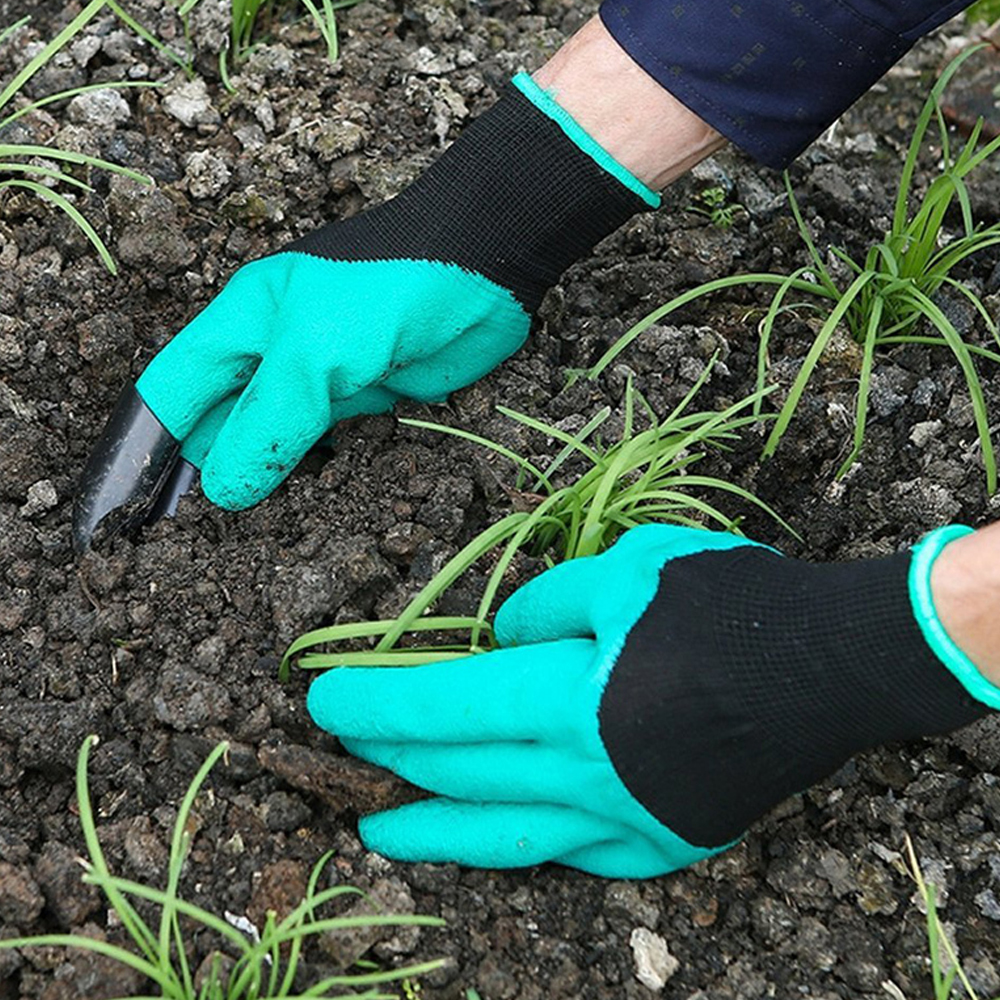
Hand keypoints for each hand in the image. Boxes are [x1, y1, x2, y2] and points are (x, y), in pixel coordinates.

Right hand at [72, 74, 656, 547]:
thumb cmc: (390, 290)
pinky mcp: (363, 400)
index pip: (172, 395)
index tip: (124, 512)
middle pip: (217, 424)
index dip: (143, 450)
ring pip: (269, 441)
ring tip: (230, 544)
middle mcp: (271, 353)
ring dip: (255, 482)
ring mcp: (318, 379)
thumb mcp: (315, 353)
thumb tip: (222, 491)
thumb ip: (268, 422)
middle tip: (180, 545)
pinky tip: (297, 510)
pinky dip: (308, 476)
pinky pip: (322, 445)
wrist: (487, 266)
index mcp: (240, 325)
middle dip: (201, 475)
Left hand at [308, 523, 992, 877]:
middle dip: (392, 754)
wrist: (833, 665)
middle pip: (462, 768)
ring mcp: (625, 819)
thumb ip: (546, 605)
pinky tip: (498, 837)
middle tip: (344, 745)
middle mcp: (584, 774)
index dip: (376, 702)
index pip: (444, 705)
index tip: (323, 699)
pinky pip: (574, 852)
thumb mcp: (626, 568)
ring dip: (434, 831)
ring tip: (379, 833)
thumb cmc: (728, 603)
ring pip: (505, 834)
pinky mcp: (663, 841)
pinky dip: (525, 842)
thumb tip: (501, 642)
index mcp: (568, 699)